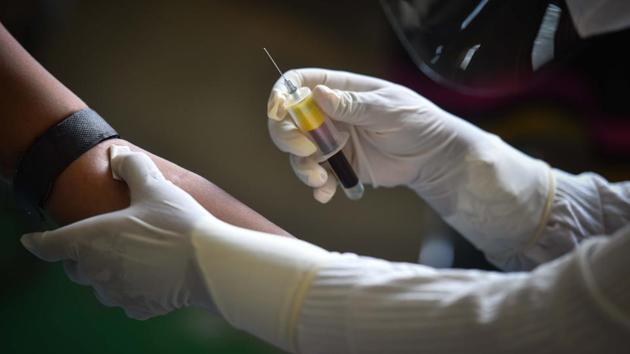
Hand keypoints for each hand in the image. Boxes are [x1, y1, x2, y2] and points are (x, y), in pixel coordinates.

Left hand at [20, 145, 214, 318]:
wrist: (207, 263)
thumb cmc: (177, 224)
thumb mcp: (155, 187)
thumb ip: (132, 167)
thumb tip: (117, 155)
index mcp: (90, 240)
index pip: (49, 244)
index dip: (38, 241)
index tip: (32, 240)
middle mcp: (96, 271)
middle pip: (75, 267)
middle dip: (81, 256)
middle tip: (103, 241)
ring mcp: (117, 293)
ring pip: (100, 286)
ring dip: (107, 274)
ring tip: (131, 258)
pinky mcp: (139, 307)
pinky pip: (126, 300)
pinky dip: (131, 290)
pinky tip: (150, 277)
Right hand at [268, 68, 551, 268]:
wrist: (433, 157)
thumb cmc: (416, 121)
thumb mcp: (388, 109)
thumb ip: (353, 105)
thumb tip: (318, 94)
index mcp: (340, 90)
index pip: (298, 83)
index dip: (282, 95)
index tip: (281, 113)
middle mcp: (330, 114)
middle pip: (289, 120)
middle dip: (288, 136)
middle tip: (306, 150)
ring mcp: (332, 141)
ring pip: (298, 152)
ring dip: (302, 167)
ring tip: (321, 180)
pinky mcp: (340, 165)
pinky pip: (317, 175)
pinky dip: (317, 186)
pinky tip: (327, 194)